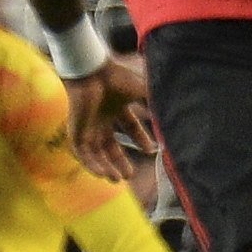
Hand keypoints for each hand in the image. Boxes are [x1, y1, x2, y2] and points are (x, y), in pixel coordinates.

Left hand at [65, 54, 156, 182]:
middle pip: (110, 145)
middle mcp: (101, 117)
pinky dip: (92, 165)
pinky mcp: (76, 130)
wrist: (92, 72)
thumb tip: (175, 112)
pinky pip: (82, 153)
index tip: (151, 151)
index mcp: (116, 106)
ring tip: (118, 179)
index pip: (129, 126)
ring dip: (106, 166)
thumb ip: (156, 103)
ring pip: (95, 152)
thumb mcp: (142, 92)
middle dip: (119, 160)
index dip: (140, 139)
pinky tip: (103, 174)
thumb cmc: (117, 78)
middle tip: (130, 175)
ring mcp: (87, 125)